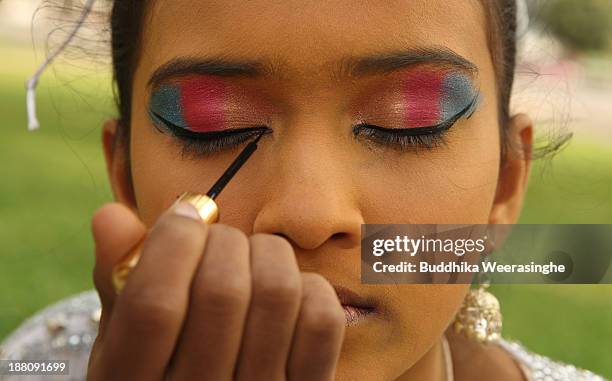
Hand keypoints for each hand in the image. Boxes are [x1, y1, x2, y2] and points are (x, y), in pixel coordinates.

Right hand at [87, 202, 344, 380]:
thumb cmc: (160, 369)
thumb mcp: (121, 342)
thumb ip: (117, 283)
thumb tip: (112, 214)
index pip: (156, 304)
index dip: (172, 240)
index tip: (182, 215)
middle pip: (224, 290)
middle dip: (221, 240)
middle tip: (214, 240)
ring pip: (278, 292)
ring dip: (265, 253)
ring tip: (248, 260)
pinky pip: (321, 318)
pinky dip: (307, 285)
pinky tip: (281, 291)